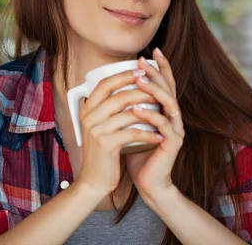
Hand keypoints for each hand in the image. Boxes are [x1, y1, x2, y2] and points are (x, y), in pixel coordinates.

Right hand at [75, 69, 163, 197]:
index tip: (141, 70)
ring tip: (164, 112)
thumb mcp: (99, 126)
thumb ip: (106, 108)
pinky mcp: (106, 144)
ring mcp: (96, 130)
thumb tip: (125, 87)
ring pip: (128, 113)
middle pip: (119, 96)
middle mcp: (89, 117)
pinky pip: (133, 133)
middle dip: (142, 90)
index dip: (123, 75)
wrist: (93, 180)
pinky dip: (149, 134)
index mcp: (87, 109)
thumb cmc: (102, 151)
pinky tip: (159, 136)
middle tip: (158, 90)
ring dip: (150, 111)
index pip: (104, 84)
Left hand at [126, 48, 184, 199]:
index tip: (151, 52)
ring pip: (169, 104)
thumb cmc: (140, 154)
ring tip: (140, 81)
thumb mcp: (132, 127)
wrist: (149, 182)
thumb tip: (109, 93)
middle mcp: (174, 117)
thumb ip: (129, 110)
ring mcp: (176, 129)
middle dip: (156, 73)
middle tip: (143, 62)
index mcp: (165, 112)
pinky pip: (163, 125)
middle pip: (169, 89)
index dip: (161, 67)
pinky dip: (150, 116)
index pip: (165, 84)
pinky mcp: (173, 143)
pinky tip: (137, 110)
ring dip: (154, 91)